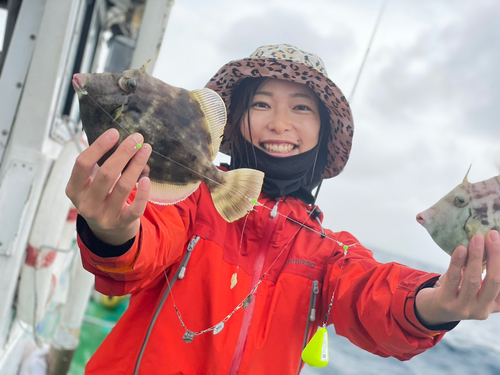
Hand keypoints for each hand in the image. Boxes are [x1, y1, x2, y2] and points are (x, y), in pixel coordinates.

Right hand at [65, 129, 151, 244]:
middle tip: (137, 138)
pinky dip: (142, 193)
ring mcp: (103, 216)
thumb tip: (126, 142)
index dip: (99, 146)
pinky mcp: (121, 224)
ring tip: (146, 150)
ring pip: (123, 187)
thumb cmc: (101, 198)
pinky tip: (147, 179)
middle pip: (106, 173)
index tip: (114, 132)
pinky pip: (135, 208)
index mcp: (74, 189)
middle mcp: (86, 204)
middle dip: (123, 153)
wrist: (108, 232)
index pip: (83, 163)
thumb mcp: (92, 185)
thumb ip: (102, 165)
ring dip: (136, 165)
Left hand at [415, 230, 499, 325]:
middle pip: (495, 282)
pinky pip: (453, 279)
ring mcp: (463, 308)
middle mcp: (482, 310)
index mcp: (494, 304)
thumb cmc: (457, 292)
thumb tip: (488, 242)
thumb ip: (484, 272)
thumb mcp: (475, 287)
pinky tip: (460, 249)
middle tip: (493, 235)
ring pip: (473, 280)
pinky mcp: (445, 302)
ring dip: (476, 257)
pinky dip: (457, 262)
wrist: (431, 309)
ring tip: (477, 238)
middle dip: (495, 256)